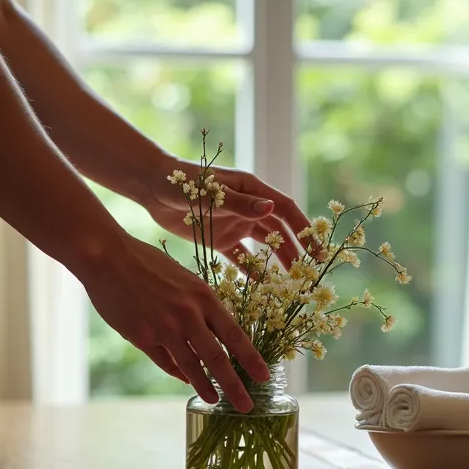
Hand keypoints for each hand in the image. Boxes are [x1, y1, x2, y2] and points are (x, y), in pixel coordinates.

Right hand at [75, 233, 270, 410]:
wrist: (108, 257)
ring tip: (216, 401)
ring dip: (206, 387)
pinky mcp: (142, 337)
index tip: (265, 377)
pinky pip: (165, 362)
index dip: (252, 359)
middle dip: (235, 386)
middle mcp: (188, 315)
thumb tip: (212, 332)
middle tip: (247, 406)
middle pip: (218, 358)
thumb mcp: (185, 279)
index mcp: (203, 297)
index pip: (235, 335)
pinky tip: (186, 380)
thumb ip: (199, 305)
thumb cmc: (147, 263)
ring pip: (192, 367)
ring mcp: (164, 328)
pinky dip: (178, 374)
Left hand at [134, 158, 312, 266]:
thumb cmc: (182, 182)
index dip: (304, 228)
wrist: (152, 187)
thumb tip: (271, 209)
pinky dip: (252, 270)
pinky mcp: (219, 237)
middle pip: (279, 230)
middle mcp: (248, 206)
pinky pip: (241, 257)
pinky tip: (263, 286)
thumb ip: (240, 203)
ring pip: (264, 244)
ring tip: (292, 281)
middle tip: (310, 271)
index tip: (317, 249)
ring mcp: (235, 223)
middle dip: (296, 249)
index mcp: (252, 189)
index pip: (286, 209)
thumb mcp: (212, 192)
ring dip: (278, 260)